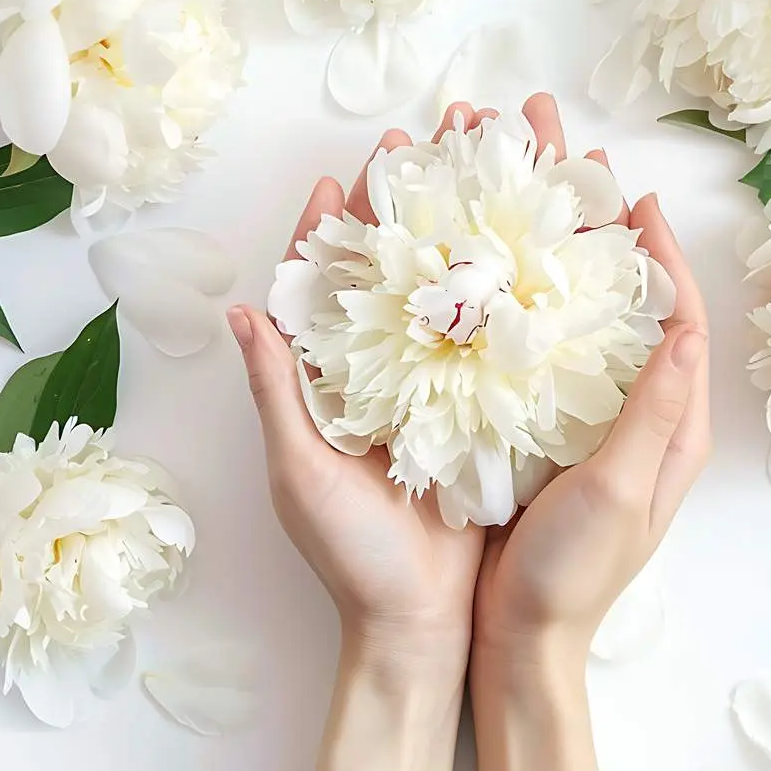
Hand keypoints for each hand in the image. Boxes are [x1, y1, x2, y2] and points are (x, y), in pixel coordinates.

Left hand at [228, 107, 498, 670]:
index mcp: (329, 387)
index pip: (323, 292)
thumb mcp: (299, 473)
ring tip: (481, 176)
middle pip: (390, 277)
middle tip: (425, 146)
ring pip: (444, 299)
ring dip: (460, 237)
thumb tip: (242, 311)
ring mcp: (435, 394)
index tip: (340, 177)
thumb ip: (277, 393)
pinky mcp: (481, 416)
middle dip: (405, 210)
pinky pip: (489, 347)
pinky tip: (528, 254)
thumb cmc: (350, 557)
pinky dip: (505, 300)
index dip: (329, 233)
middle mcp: (382, 379)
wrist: (422, 624)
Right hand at [474, 97, 711, 666]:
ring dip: (570, 267)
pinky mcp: (547, 439)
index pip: (681, 325)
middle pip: (635, 313)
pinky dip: (530, 313)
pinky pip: (549, 360)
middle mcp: (640, 420)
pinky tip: (498, 282)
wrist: (519, 641)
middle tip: (582, 178)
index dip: (664, 260)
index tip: (637, 202)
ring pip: (589, 328)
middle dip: (613, 243)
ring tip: (539, 209)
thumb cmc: (572, 575)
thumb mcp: (620, 491)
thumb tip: (685, 325)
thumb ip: (654, 411)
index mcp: (672, 430)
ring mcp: (593, 429)